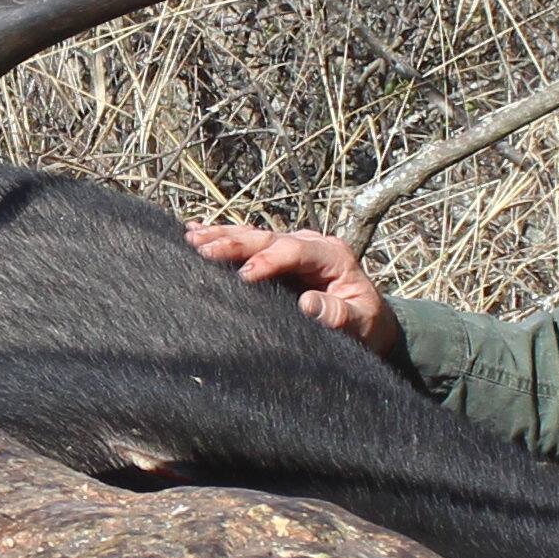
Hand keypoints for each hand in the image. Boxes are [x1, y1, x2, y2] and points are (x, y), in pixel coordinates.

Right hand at [183, 219, 402, 359]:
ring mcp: (291, 247)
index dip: (268, 261)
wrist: (367, 322)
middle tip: (202, 250)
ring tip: (190, 239)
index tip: (244, 278)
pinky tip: (193, 232)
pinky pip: (247, 244)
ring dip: (221, 236)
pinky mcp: (277, 257)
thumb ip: (338, 315)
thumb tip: (308, 304)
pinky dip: (221, 238)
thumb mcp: (360, 323)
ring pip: (252, 236)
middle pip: (267, 237)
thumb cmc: (364, 325)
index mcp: (332, 255)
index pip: (294, 250)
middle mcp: (309, 244)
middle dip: (234, 242)